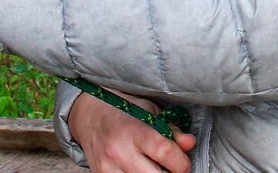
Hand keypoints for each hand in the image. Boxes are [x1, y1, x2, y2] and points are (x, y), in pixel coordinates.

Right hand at [68, 92, 194, 172]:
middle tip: (169, 167)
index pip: (164, 152)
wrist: (88, 116)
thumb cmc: (122, 110)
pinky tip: (138, 168)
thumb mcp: (148, 111)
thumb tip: (189, 144)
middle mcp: (118, 151)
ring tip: (152, 166)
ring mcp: (108, 168)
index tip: (182, 161)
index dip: (181, 162)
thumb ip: (171, 129)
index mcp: (133, 130)